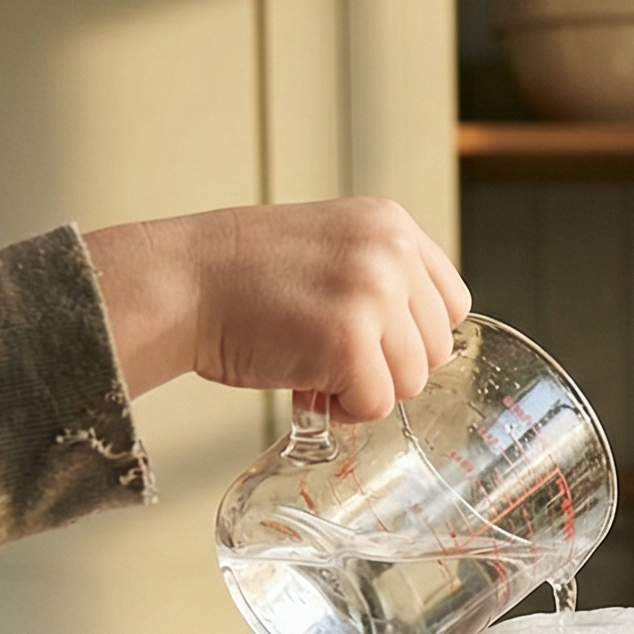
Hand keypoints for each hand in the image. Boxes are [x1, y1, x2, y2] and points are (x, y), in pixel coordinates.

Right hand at [85, 198, 471, 420]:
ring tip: (316, 366)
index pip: (451, 303)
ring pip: (412, 381)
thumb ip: (382, 278)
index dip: (413, 335)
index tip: (372, 340)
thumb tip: (423, 343)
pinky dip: (345, 409)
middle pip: (435, 347)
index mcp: (391, 224)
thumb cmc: (243, 277)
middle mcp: (390, 253)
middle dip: (389, 365)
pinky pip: (376, 404)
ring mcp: (372, 295)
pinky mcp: (348, 342)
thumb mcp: (332, 248)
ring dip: (366, 388)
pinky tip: (308, 384)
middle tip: (333, 356)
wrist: (181, 283)